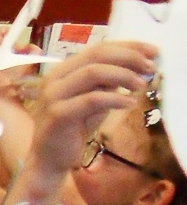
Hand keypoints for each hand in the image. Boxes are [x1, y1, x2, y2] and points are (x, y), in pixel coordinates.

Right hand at [27, 40, 157, 176]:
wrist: (51, 158)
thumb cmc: (74, 128)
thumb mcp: (96, 99)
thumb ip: (110, 82)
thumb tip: (139, 64)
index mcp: (64, 70)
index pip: (99, 48)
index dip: (129, 46)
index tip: (154, 52)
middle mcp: (55, 78)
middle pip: (97, 55)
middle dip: (129, 58)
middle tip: (151, 67)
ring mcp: (53, 95)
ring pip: (93, 72)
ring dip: (124, 75)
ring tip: (142, 85)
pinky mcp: (57, 114)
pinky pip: (91, 100)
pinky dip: (115, 99)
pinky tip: (130, 104)